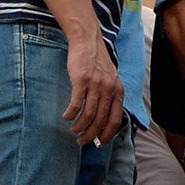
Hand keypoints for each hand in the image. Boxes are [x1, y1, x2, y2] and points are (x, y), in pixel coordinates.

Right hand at [63, 32, 124, 146]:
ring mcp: (95, 85)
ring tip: (73, 131)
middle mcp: (109, 89)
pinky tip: (66, 117)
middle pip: (100, 121)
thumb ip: (109, 97)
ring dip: (79, 127)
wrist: (87, 40)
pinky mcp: (81, 80)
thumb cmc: (97, 62)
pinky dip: (70, 114)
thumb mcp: (110, 79)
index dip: (107, 135)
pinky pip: (76, 104)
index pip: (115, 120)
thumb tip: (103, 120)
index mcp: (118, 91)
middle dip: (90, 135)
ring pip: (88, 116)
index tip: (98, 143)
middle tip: (81, 141)